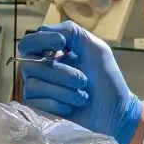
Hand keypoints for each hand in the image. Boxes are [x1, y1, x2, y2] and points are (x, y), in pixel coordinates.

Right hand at [19, 21, 141, 143]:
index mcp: (52, 54)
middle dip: (59, 72)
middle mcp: (41, 71)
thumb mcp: (95, 48)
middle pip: (29, 64)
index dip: (42, 40)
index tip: (63, 43)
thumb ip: (71, 32)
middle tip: (82, 79)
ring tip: (82, 96)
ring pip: (33, 85)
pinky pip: (36, 103)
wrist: (115, 114)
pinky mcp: (37, 112)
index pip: (29, 43)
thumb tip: (44, 30)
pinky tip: (72, 108)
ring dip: (64, 91)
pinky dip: (59, 105)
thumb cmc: (107, 80)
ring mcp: (38, 92)